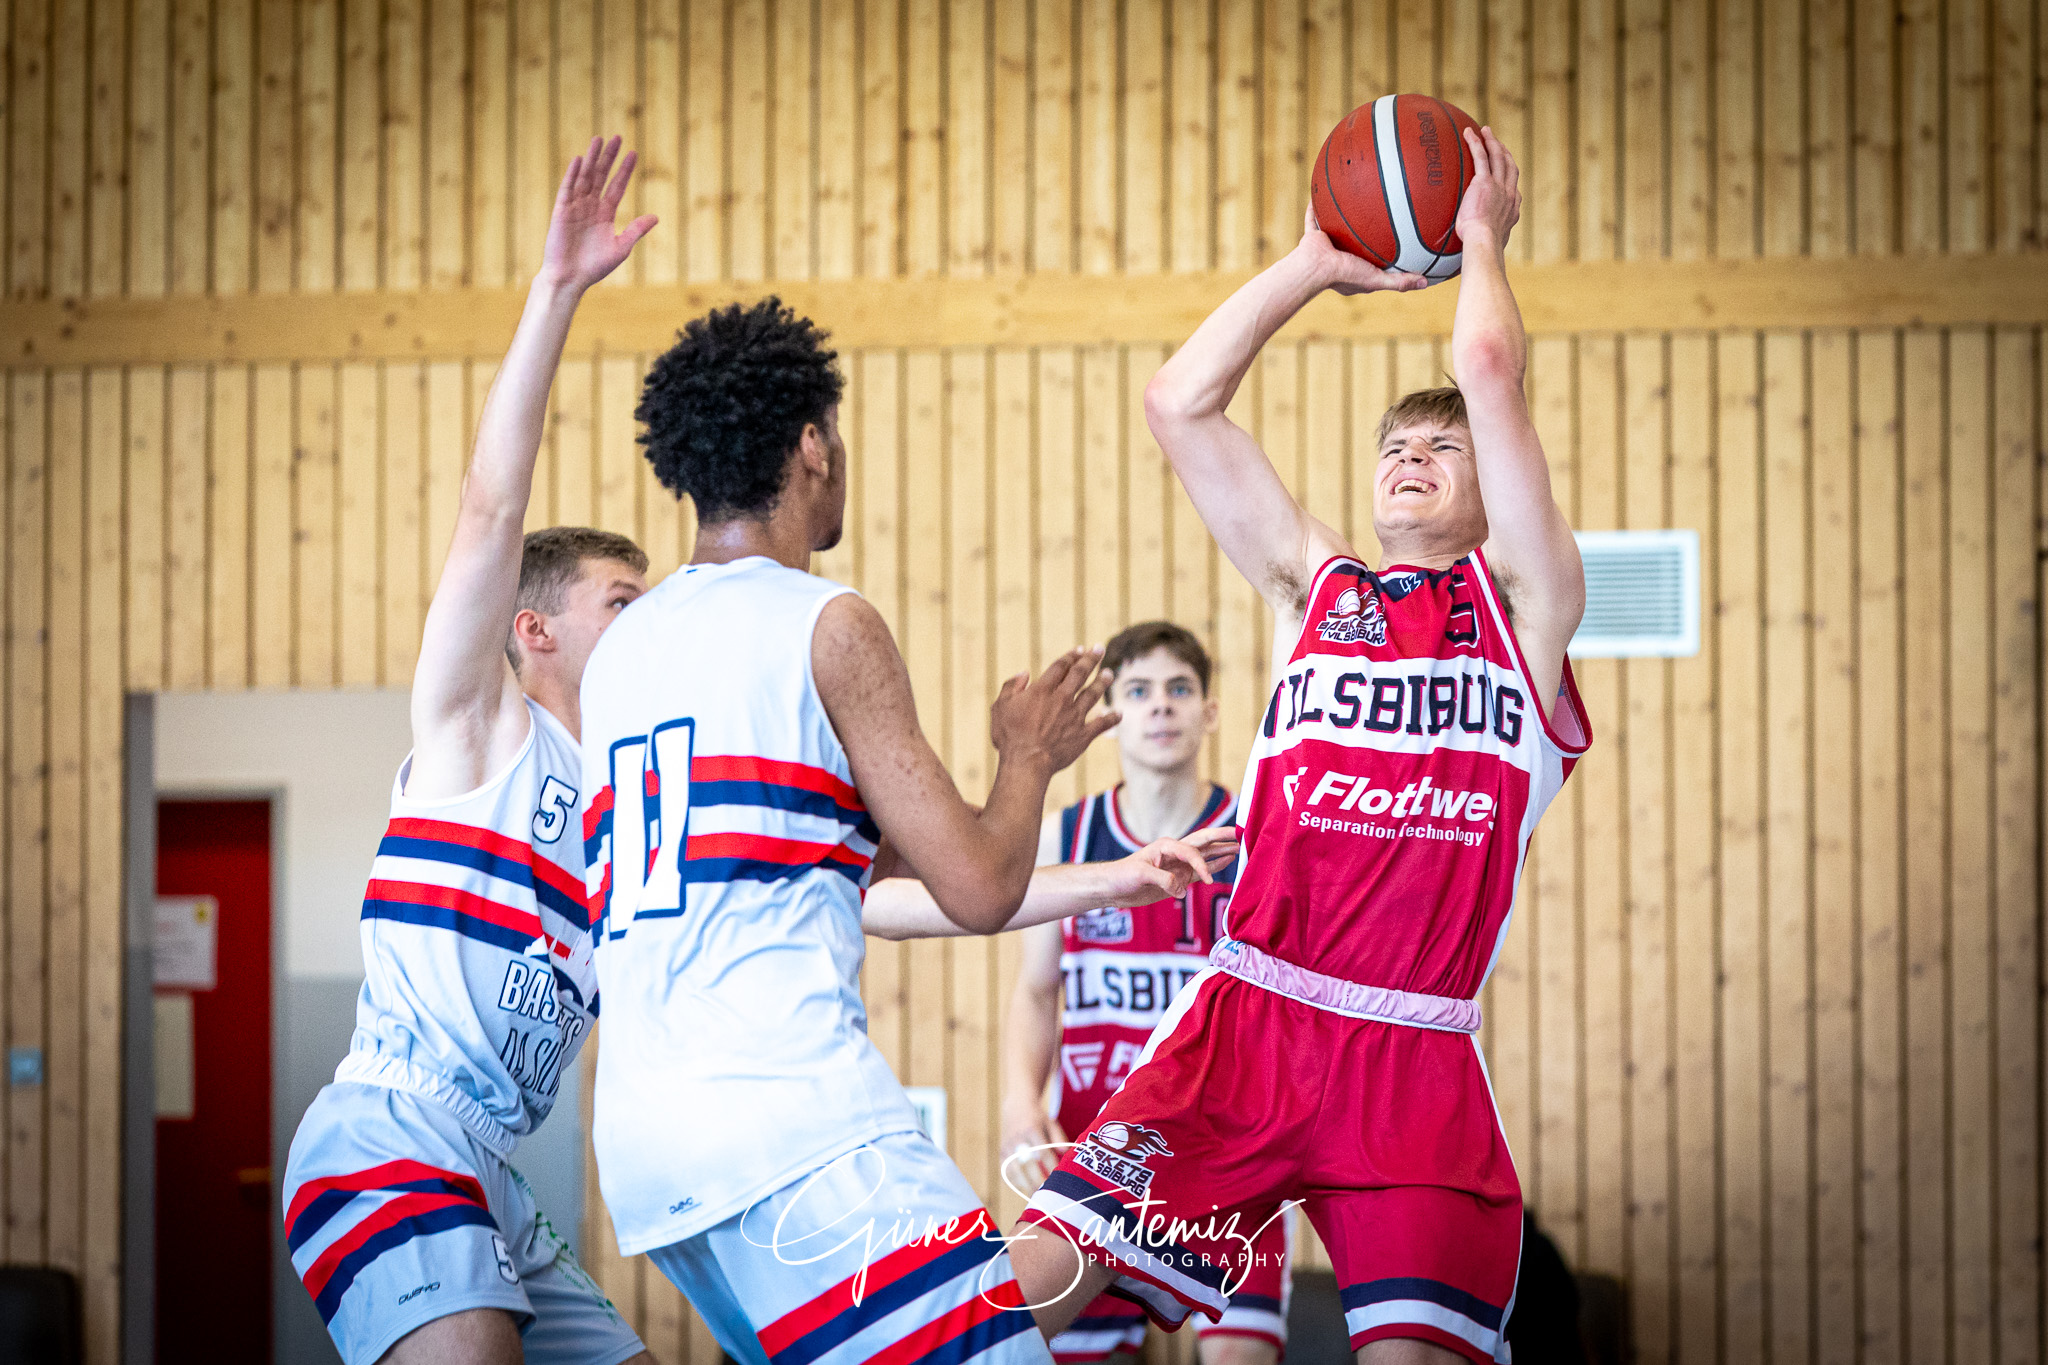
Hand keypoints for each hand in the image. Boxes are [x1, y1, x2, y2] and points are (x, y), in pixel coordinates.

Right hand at [539, 136, 658, 291]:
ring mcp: (575, 207)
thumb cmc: (594, 267)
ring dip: (591, 159)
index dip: (624, 170)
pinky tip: (579, 160)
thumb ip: (636, 231)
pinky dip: (573, 175)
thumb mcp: (621, 248)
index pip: (616, 186)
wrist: (570, 279)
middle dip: (609, 157)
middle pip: (601, 176)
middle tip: (617, 137)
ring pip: (585, 177)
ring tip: (599, 139)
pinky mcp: (561, 212)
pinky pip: (567, 189)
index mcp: (605, 214)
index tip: (634, 153)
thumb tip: (656, 217)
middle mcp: (590, 206)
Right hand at [989, 648, 1117, 774]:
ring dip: (1102, 682)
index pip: (1060, 666)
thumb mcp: (1000, 706)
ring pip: (1093, 694)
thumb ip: (1011, 687)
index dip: (1071, 656)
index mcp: (1042, 690)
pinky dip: (1111, 719)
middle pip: (1080, 674)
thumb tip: (1023, 674)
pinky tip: (1119, 714)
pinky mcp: (1083, 735)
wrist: (1027, 762)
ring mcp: (1075, 717)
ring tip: (1109, 673)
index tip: (1079, 649)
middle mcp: (1062, 699)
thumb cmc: (1010, 736)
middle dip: (1091, 659)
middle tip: (1099, 649)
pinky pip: (1101, 725)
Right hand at [1000, 1100, 1068, 1190]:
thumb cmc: (1039, 1119)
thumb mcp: (1051, 1123)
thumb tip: (1066, 1155)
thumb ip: (1059, 1139)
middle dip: (1037, 1180)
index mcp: (1032, 1129)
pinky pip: (1006, 1171)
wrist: (1016, 1107)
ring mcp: (1007, 1146)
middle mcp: (1017, 1138)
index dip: (1051, 1167)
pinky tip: (1025, 1189)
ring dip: (1025, 1185)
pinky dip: (1015, 1182)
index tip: (1060, 1180)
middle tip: (1047, 1196)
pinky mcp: (1001, 1153)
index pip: (1043, 1152)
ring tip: (1036, 1197)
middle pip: (1026, 1163)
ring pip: (1014, 1170)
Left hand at [1100, 826, 1239, 906]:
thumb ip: (1162, 880)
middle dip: (1222, 836)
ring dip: (1222, 851)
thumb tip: (1181, 888)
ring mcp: (1178, 865)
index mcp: (1166, 846)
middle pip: (1204, 841)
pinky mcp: (1178, 878)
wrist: (1111, 888)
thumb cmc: (1121, 876)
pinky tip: (1228, 861)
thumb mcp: (1139, 876)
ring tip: (1241, 847)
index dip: (1202, 865)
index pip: (1192, 852)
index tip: (1207, 880)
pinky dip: (1215, 866)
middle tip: (1242, 833)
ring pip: (1206, 855)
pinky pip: (1200, 871)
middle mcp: (1175, 852)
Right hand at [1294, 205, 1430, 296]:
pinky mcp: (1313, 236)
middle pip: (1353, 243)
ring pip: (1336, 229)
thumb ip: (1400, 281)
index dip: (1380, 256)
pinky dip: (1317, 206)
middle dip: (1362, 234)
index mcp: (1352, 272)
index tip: (1393, 245)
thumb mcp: (1377, 279)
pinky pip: (1315, 217)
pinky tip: (1325, 190)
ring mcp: (1326, 247)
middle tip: (1375, 220)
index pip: (1370, 263)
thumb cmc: (1345, 275)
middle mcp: (1339, 259)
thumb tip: (1426, 283)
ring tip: (1354, 200)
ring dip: (1343, 218)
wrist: (1315, 267)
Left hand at [1453, 126, 1520, 252]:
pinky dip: (1476, 143)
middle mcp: (1509, 194)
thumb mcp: (1486, 245)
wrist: (1483, 244)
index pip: (1513, 187)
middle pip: (1509, 167)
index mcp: (1512, 209)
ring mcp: (1499, 186)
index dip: (1509, 175)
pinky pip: (1481, 157)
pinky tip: (1468, 133)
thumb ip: (1482, 241)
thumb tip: (1472, 251)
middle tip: (1496, 142)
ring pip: (1498, 157)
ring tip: (1485, 131)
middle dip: (1504, 152)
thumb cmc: (1481, 250)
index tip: (1504, 169)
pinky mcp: (1485, 182)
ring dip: (1493, 142)